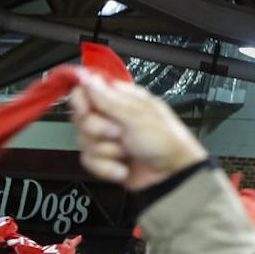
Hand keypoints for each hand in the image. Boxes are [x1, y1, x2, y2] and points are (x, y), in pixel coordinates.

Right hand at [70, 68, 208, 190]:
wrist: (173, 176)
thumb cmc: (167, 142)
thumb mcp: (138, 116)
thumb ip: (108, 98)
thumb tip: (87, 77)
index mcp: (122, 98)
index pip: (87, 90)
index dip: (82, 100)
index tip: (86, 110)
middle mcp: (113, 116)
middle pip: (81, 117)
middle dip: (98, 129)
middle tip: (118, 134)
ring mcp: (108, 139)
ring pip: (83, 140)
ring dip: (106, 150)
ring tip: (126, 151)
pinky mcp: (106, 159)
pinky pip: (89, 160)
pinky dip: (106, 167)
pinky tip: (122, 167)